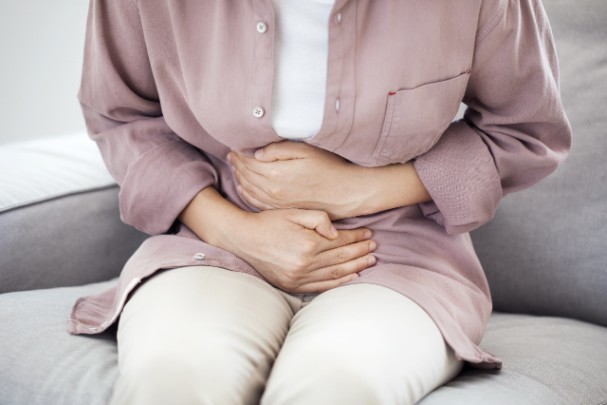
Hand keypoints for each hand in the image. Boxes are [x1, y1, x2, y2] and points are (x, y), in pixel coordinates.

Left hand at [228, 142, 361, 218]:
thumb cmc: (330, 168)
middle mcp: (274, 191)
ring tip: (235, 167)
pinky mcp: (283, 209)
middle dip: (236, 164)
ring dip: (240, 178)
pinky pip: (257, 203)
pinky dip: (247, 194)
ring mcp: (277, 202)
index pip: (249, 162)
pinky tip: (243, 188)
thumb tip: (256, 153)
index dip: (239, 153)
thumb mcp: (306, 151)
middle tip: (230, 155)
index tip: (234, 146)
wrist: (347, 193)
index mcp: (277, 174)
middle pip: (246, 175)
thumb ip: (279, 150)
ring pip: (249, 190)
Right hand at [230, 208, 376, 292]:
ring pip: (335, 273)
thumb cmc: (269, 222)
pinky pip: (321, 286)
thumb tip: (336, 232)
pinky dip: (339, 283)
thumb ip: (318, 218)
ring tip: (370, 261)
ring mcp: (299, 277)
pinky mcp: (292, 285)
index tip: (368, 233)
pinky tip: (352, 277)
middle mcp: (305, 263)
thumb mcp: (293, 212)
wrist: (243, 239)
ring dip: (356, 267)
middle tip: (374, 248)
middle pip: (342, 258)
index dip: (357, 237)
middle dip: (361, 252)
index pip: (340, 241)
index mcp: (308, 243)